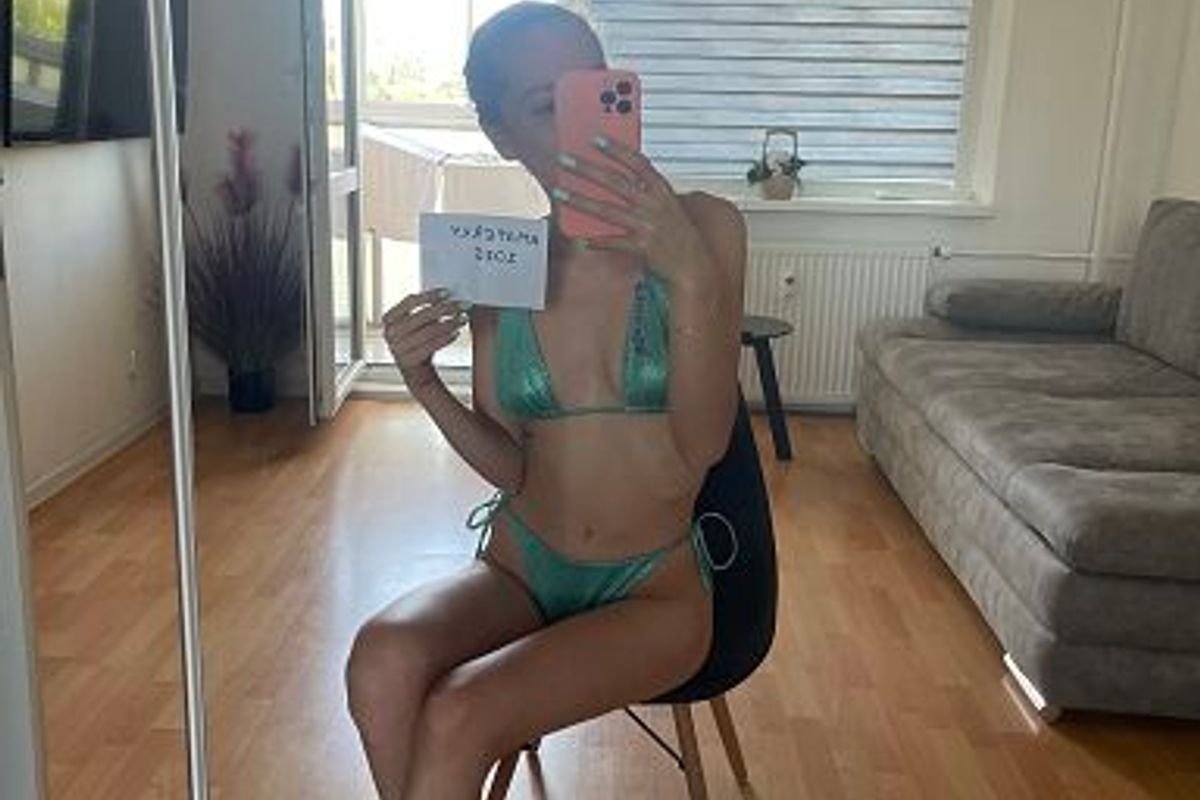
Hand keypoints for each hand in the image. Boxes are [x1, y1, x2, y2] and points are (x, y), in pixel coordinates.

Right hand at [382, 288, 467, 388]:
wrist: (415, 372)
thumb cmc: (418, 343)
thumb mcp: (416, 324)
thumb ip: (424, 310)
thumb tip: (447, 296)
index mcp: (389, 319)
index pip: (410, 301)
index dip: (429, 295)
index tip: (447, 292)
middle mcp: (390, 332)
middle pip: (423, 315)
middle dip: (446, 308)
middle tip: (462, 305)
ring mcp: (397, 347)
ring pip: (429, 330)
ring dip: (450, 323)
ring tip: (463, 319)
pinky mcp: (409, 361)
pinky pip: (431, 345)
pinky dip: (446, 338)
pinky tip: (456, 333)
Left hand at [552, 136, 714, 289]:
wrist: (694, 263)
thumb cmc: (679, 232)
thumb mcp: (668, 205)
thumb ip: (647, 190)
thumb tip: (618, 177)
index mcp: (662, 191)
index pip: (637, 163)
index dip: (616, 150)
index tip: (596, 139)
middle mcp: (653, 205)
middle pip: (614, 182)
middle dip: (587, 169)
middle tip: (564, 160)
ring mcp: (647, 225)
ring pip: (607, 210)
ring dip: (580, 201)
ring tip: (560, 193)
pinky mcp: (642, 247)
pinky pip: (613, 242)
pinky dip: (596, 241)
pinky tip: (579, 239)